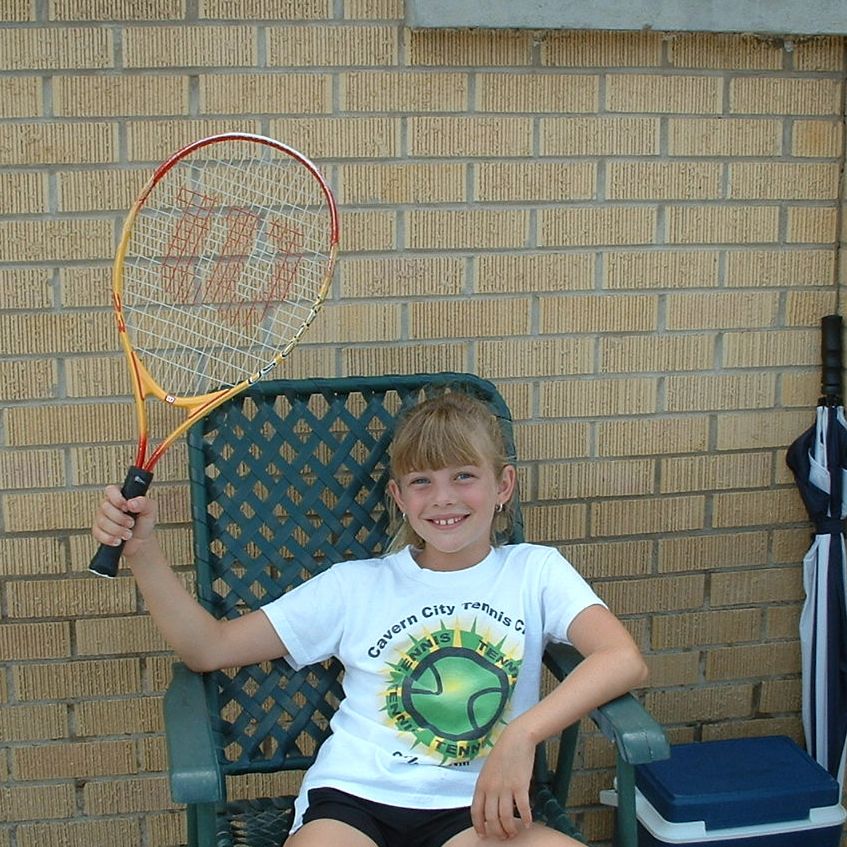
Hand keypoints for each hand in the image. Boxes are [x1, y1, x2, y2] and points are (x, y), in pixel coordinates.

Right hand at [92, 485, 157, 556]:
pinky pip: (98, 533)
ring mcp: (101, 517)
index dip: (117, 498)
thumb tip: (131, 502)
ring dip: (117, 530)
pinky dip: (110, 538)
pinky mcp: (98, 531)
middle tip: (131, 523)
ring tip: (128, 534)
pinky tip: (118, 540)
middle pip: (105, 507)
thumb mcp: (150, 510)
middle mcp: (109, 505)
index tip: (126, 507)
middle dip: (120, 518)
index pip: (111, 490)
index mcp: (121, 496)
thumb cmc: (143, 523)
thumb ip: (144, 503)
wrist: (140, 542)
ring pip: (102, 521)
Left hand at [471, 722, 534, 839]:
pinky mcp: (520, 785)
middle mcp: (491, 788)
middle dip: (497, 832)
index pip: (476, 812)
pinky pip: (523, 808)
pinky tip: (528, 823)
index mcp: (481, 784)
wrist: (516, 738)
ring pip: (506, 817)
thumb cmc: (502, 753)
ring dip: (510, 829)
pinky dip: (526, 818)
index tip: (483, 835)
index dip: (479, 826)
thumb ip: (486, 787)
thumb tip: (488, 805)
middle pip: (491, 819)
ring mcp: (505, 787)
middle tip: (504, 836)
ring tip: (515, 832)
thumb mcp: (488, 770)